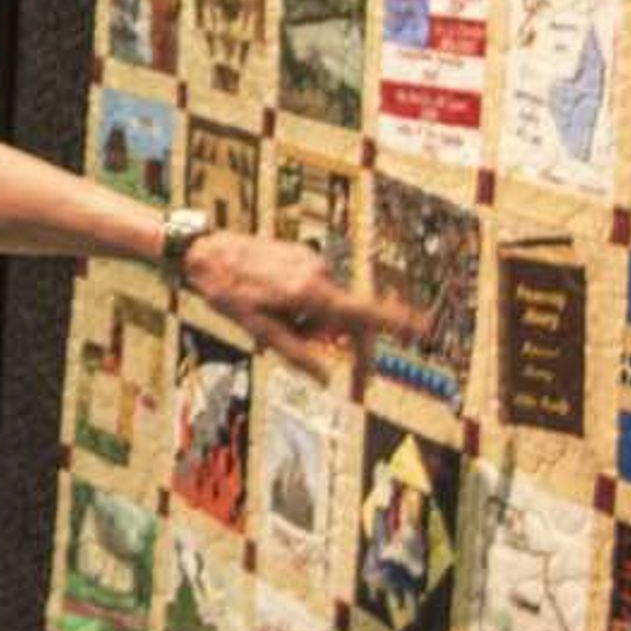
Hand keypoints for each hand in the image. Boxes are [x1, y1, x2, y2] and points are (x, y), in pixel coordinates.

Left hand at [180, 231, 415, 380]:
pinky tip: (276, 308)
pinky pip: (317, 291)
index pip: (362, 312)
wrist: (206, 251)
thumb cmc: (229, 292)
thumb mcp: (258, 330)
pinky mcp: (303, 258)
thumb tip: (326, 377)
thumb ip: (295, 353)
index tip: (424, 327)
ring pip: (331, 307)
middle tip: (354, 379)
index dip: (396, 322)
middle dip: (348, 345)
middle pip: (351, 317)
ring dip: (317, 326)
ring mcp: (312, 262)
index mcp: (310, 293)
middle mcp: (318, 273)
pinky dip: (308, 309)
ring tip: (275, 322)